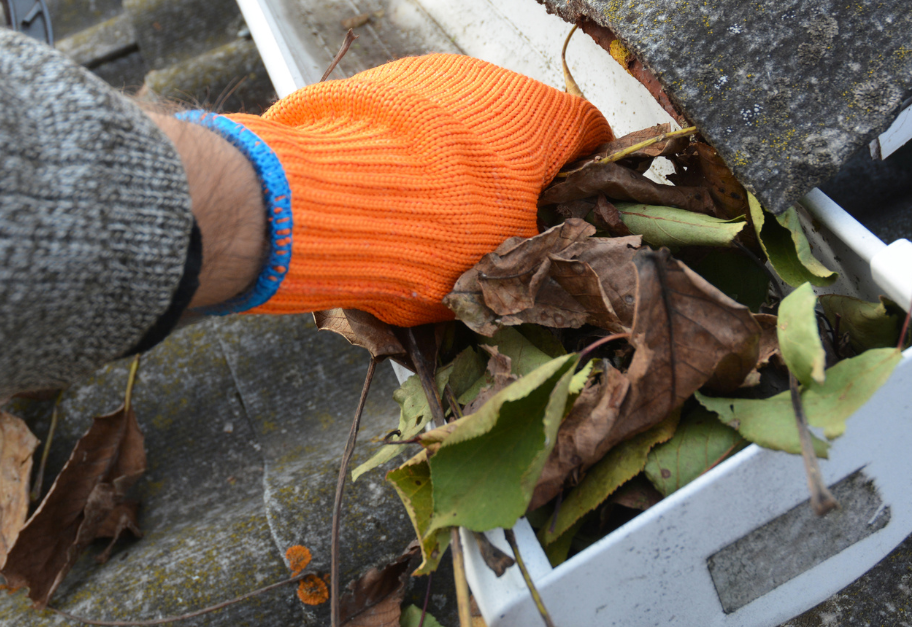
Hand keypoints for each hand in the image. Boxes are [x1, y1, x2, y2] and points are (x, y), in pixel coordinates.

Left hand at [183, 54, 611, 325]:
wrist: (321, 202)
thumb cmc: (434, 236)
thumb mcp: (500, 264)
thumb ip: (533, 253)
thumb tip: (540, 265)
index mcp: (541, 119)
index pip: (590, 135)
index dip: (587, 176)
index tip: (573, 210)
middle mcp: (490, 81)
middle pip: (520, 128)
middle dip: (513, 175)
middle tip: (496, 228)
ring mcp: (427, 76)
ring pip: (459, 124)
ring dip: (457, 164)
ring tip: (430, 220)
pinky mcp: (372, 85)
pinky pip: (406, 123)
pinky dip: (407, 156)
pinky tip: (386, 198)